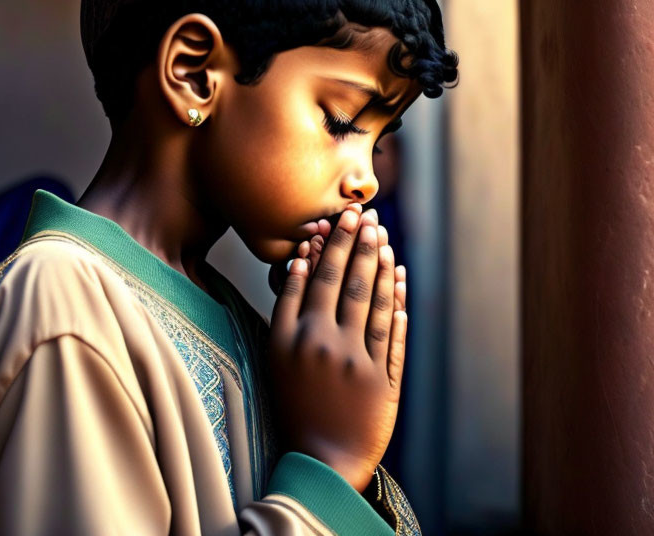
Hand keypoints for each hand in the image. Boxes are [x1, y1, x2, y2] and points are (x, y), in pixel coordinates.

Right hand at [268, 205, 407, 491]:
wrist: (320, 461)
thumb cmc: (294, 406)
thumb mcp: (275, 358)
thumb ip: (287, 311)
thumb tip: (302, 266)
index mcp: (293, 339)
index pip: (314, 280)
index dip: (328, 247)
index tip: (336, 220)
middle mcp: (324, 346)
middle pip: (344, 283)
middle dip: (356, 244)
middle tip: (364, 214)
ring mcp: (357, 363)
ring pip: (371, 302)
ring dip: (379, 266)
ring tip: (383, 237)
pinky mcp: (384, 381)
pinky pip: (393, 334)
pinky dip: (397, 304)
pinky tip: (399, 280)